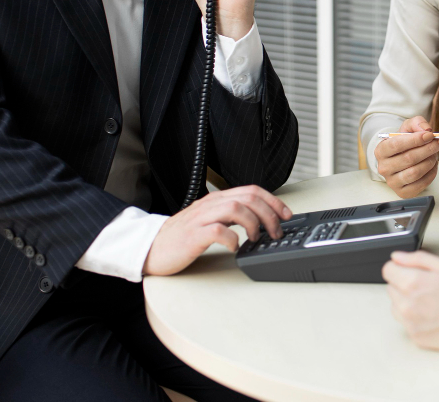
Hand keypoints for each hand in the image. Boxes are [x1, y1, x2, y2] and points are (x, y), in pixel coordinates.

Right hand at [143, 185, 291, 275]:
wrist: (152, 248)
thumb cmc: (182, 236)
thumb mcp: (210, 219)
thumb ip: (231, 215)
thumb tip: (260, 218)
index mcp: (217, 199)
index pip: (252, 191)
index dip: (274, 201)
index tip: (286, 215)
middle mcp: (210, 204)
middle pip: (249, 198)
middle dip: (269, 214)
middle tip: (275, 232)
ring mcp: (201, 219)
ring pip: (236, 209)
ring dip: (254, 224)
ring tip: (256, 239)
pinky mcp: (193, 235)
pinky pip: (218, 231)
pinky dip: (232, 239)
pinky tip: (235, 247)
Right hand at [374, 116, 438, 197]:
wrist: (401, 158)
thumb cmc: (404, 143)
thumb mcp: (407, 128)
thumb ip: (417, 123)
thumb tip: (427, 129)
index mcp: (380, 151)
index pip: (396, 145)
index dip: (415, 140)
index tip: (430, 135)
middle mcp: (383, 168)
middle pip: (409, 158)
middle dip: (428, 149)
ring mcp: (392, 182)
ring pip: (415, 172)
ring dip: (430, 161)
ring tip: (434, 154)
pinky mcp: (403, 192)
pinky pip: (421, 184)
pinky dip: (431, 173)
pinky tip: (432, 165)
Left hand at [382, 250, 438, 353]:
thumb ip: (418, 259)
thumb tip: (398, 257)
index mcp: (412, 282)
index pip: (388, 269)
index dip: (400, 267)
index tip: (410, 270)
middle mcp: (406, 304)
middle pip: (391, 287)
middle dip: (405, 284)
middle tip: (428, 286)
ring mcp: (409, 322)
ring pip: (396, 305)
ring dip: (407, 301)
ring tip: (431, 302)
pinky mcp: (415, 336)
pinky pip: (405, 322)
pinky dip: (414, 317)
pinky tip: (432, 315)